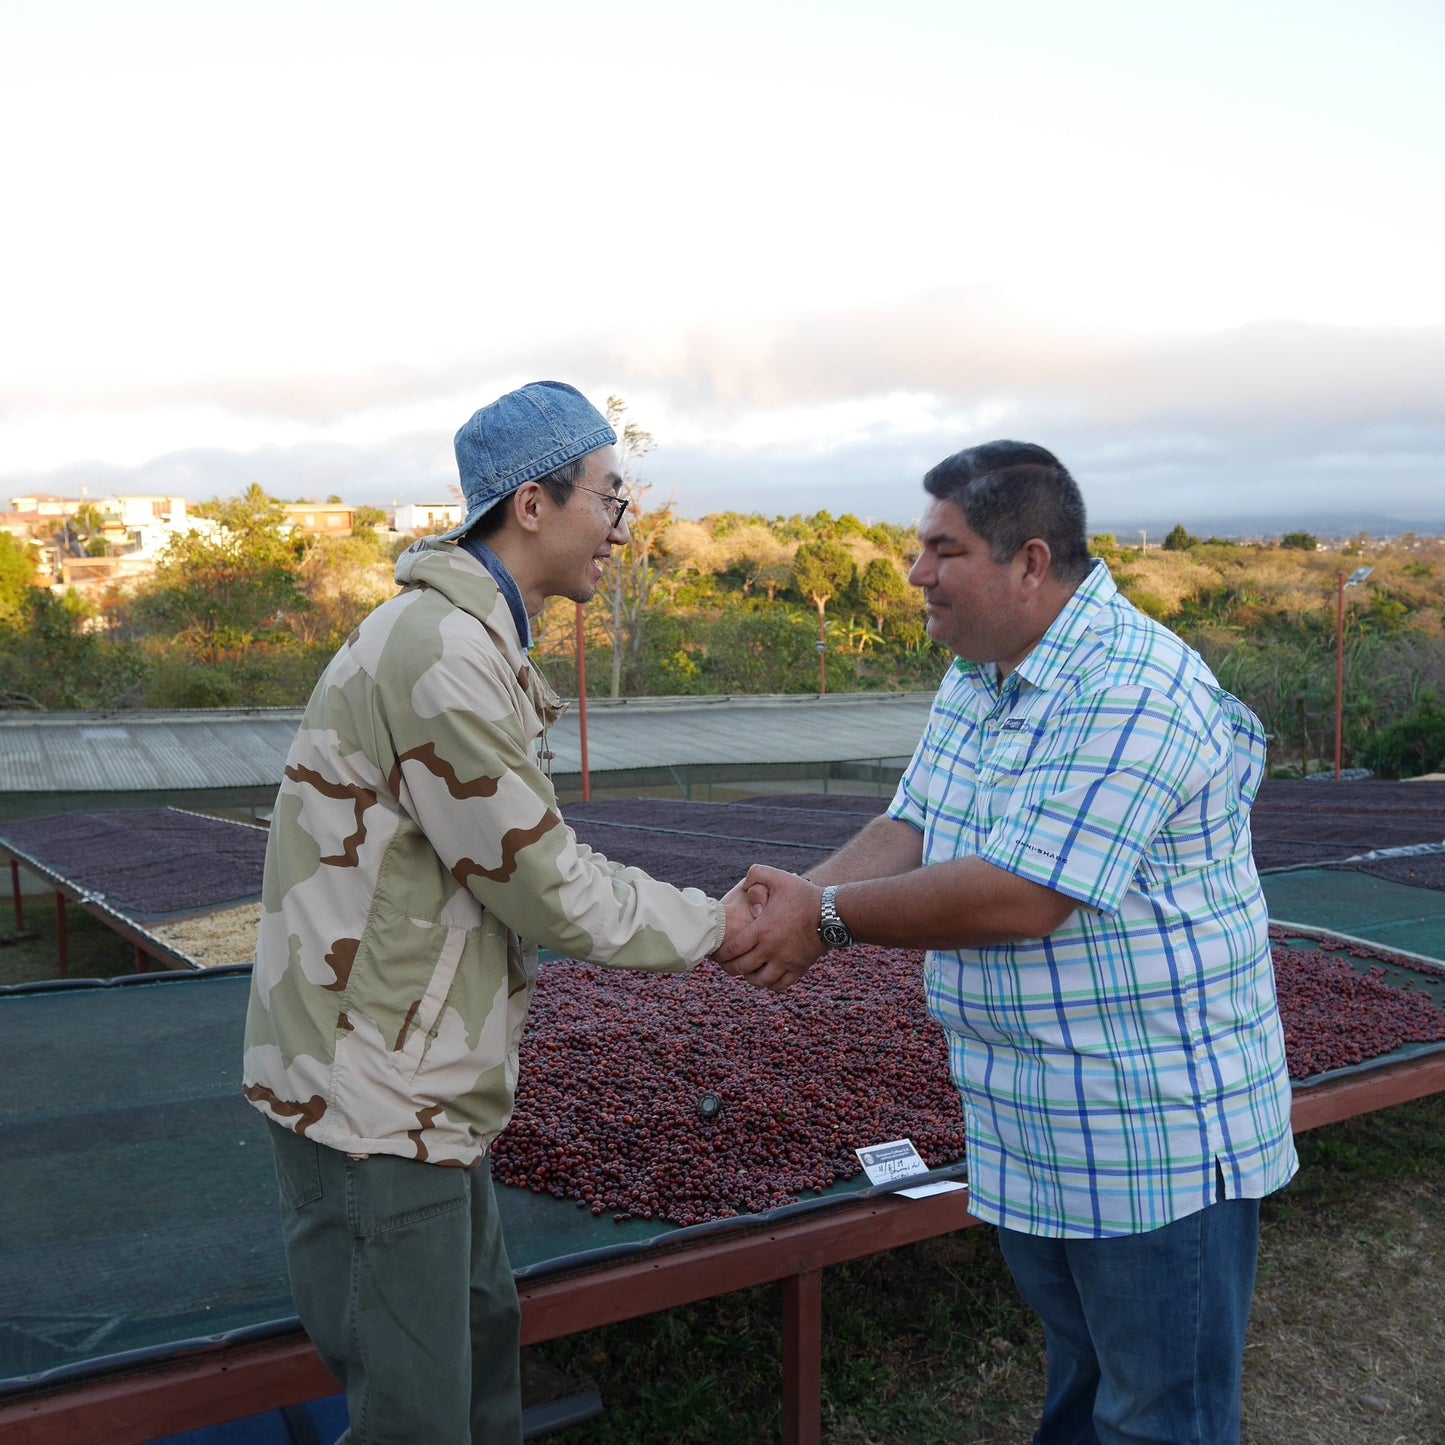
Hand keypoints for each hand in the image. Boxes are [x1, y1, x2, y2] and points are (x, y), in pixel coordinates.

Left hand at [712, 865, 825, 991]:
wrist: (832, 913)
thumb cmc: (803, 894)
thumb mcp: (778, 876)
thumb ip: (755, 874)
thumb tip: (742, 886)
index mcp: (761, 929)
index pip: (732, 949)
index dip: (720, 953)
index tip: (715, 953)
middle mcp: (771, 949)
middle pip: (741, 968)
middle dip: (729, 968)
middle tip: (725, 964)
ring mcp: (785, 961)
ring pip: (760, 981)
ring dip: (749, 978)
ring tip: (746, 971)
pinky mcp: (799, 969)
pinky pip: (780, 985)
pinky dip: (770, 984)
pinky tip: (766, 977)